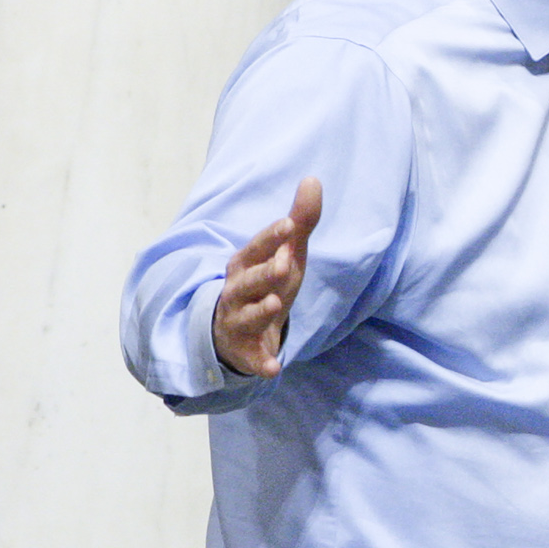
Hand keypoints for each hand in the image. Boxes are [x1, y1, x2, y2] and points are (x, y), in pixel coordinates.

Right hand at [213, 178, 322, 377]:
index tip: (290, 225)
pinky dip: (260, 363)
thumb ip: (300, 221)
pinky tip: (273, 368)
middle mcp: (236, 291)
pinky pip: (251, 358)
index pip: (257, 247)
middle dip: (263, 273)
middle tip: (284, 264)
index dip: (272, 237)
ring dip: (259, 310)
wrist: (239, 330)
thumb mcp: (286, 254)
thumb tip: (313, 179)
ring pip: (245, 315)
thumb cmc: (266, 284)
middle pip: (247, 281)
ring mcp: (237, 321)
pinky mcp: (245, 351)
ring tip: (275, 304)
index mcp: (245, 264)